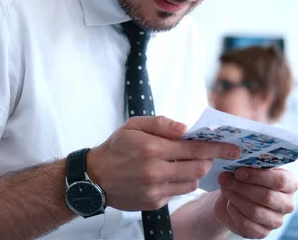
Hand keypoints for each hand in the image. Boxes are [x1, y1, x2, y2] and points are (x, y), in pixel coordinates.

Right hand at [88, 116, 240, 210]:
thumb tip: (185, 128)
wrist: (94, 178)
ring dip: (192, 173)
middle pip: (199, 168)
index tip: (234, 148)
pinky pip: (177, 193)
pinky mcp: (154, 202)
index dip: (217, 147)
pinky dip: (177, 183)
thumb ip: (161, 124)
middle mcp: (155, 171)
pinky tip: (164, 176)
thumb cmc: (114, 149)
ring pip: (191, 183)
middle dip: (206, 160)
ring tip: (180, 165)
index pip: (195, 148)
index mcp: (152, 148)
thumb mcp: (132, 126)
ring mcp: (155, 189)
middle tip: (202, 154)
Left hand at [214, 168, 297, 238]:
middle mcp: (286, 204)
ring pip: (255, 211)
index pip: (280, 181)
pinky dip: (233, 212)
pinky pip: (246, 223)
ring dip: (235, 197)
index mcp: (289, 184)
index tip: (238, 172)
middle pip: (266, 196)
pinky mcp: (262, 232)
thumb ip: (247, 165)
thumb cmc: (242, 180)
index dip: (257, 176)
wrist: (230, 198)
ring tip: (225, 189)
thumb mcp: (247, 168)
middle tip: (224, 179)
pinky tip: (229, 204)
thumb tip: (235, 161)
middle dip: (241, 186)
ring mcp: (275, 220)